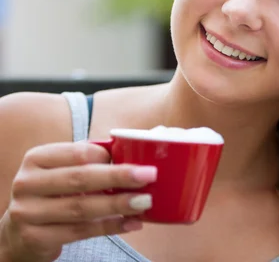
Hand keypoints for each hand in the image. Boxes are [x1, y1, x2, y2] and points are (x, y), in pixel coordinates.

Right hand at [0, 142, 156, 261]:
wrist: (20, 232)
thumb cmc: (54, 193)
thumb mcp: (63, 171)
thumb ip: (91, 160)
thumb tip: (136, 149)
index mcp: (37, 158)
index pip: (78, 152)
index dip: (108, 156)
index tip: (136, 159)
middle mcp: (28, 183)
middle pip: (81, 178)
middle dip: (119, 176)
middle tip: (150, 175)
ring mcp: (28, 212)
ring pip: (81, 207)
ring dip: (118, 204)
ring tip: (145, 201)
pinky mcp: (35, 238)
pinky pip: (80, 232)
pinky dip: (110, 227)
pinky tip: (131, 223)